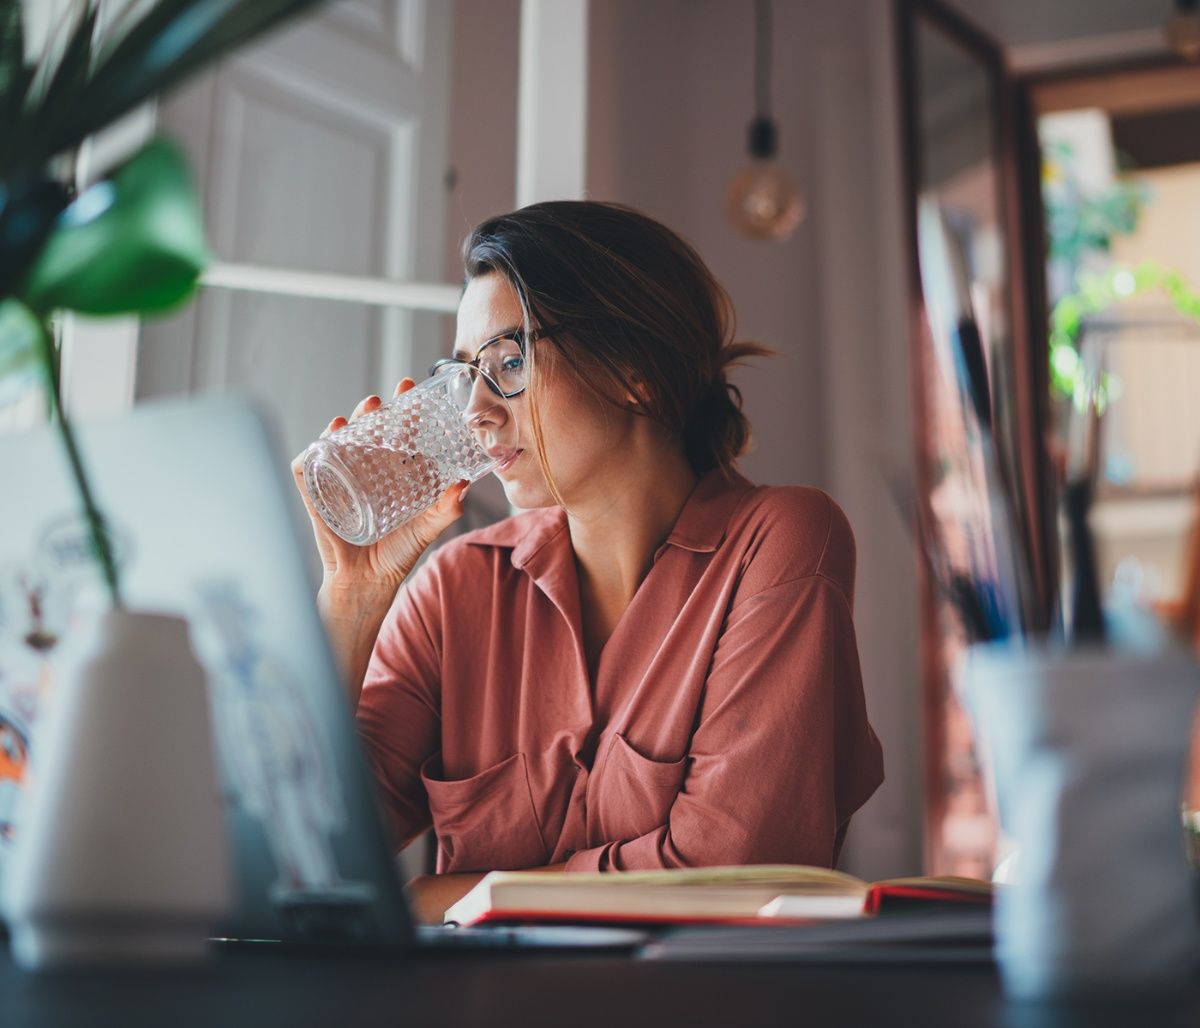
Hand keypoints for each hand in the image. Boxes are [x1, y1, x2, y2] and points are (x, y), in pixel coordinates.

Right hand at [291, 378, 468, 592]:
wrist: (367, 583)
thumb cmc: (396, 553)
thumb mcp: (426, 528)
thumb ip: (446, 510)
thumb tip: (463, 486)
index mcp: (392, 471)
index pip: (397, 431)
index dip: (402, 408)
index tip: (410, 387)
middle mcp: (365, 470)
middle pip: (366, 430)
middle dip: (372, 410)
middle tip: (381, 400)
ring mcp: (339, 480)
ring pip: (337, 443)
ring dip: (344, 426)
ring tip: (354, 417)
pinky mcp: (317, 497)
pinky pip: (308, 469)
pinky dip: (311, 453)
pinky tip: (322, 443)